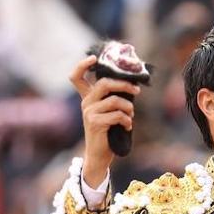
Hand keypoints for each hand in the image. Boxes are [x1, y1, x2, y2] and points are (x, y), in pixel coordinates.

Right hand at [69, 55, 140, 186]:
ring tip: (131, 116)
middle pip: (104, 84)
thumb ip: (115, 98)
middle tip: (137, 91)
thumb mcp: (109, 112)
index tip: (94, 58)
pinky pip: (117, 115)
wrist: (99, 154)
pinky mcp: (95, 123)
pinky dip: (127, 120)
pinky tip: (128, 126)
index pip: (76, 77)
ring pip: (115, 100)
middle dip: (124, 85)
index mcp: (88, 98)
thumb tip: (133, 86)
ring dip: (129, 108)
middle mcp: (86, 103)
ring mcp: (89, 112)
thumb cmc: (108, 132)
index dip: (82, 65)